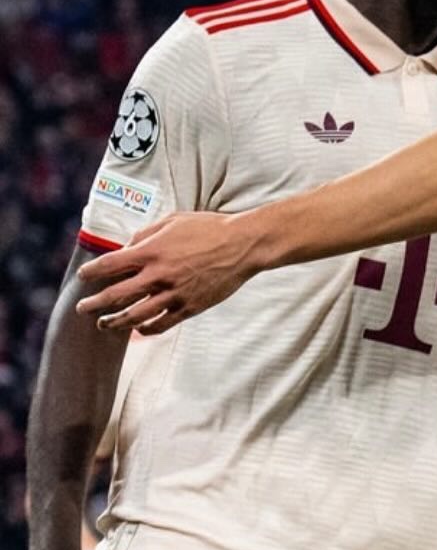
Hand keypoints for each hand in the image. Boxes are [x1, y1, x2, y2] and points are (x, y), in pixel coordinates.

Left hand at [75, 211, 257, 333]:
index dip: (91, 272)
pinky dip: (146, 329)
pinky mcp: (190, 307)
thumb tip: (127, 248)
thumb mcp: (172, 220)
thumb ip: (145, 235)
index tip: (83, 276)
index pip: (109, 265)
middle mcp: (158, 275)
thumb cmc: (209, 229)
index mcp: (151, 252)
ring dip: (115, 322)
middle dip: (94, 303)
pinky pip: (162, 324)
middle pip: (115, 295)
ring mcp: (174, 294)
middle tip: (82, 308)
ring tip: (104, 325)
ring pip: (135, 315)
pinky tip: (138, 329)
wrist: (243, 246)